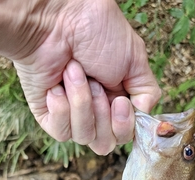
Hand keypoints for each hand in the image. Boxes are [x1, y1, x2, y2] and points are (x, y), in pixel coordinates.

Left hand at [13, 0, 160, 154]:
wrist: (57, 20)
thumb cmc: (96, 32)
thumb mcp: (135, 60)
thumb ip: (147, 93)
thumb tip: (144, 117)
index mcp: (116, 101)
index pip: (124, 135)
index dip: (124, 126)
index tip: (121, 101)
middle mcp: (95, 111)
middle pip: (105, 143)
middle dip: (103, 114)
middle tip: (96, 82)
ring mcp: (70, 115)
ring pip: (84, 137)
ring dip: (82, 103)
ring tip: (74, 74)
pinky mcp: (47, 115)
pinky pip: (61, 133)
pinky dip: (62, 108)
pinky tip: (57, 87)